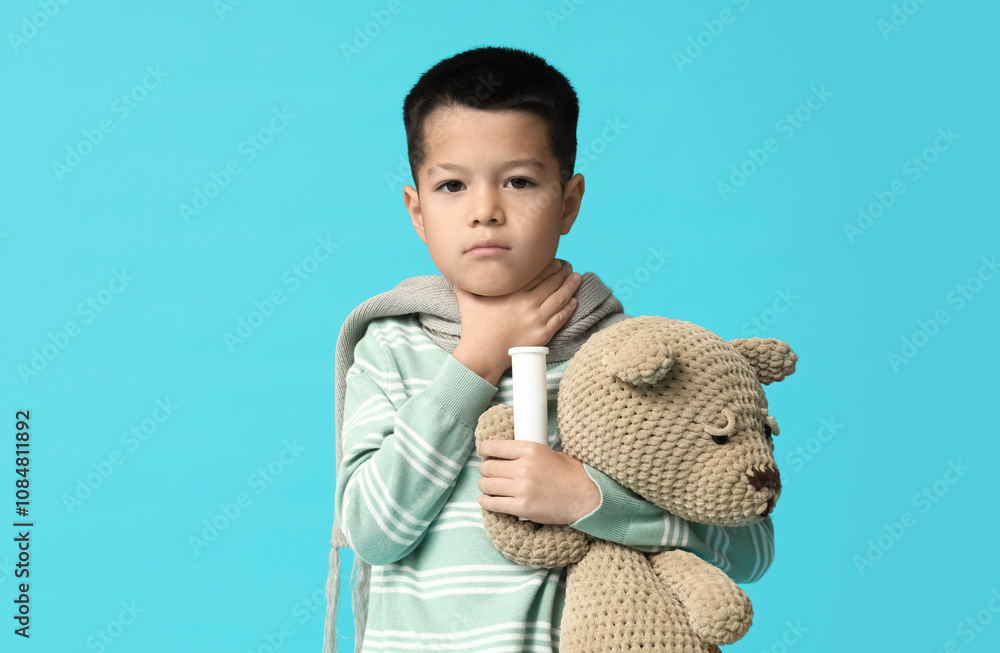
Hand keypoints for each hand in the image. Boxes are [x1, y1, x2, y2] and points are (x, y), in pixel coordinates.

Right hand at [452, 259, 581, 384]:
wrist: (482, 355)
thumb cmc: (475, 328)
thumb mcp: (467, 300)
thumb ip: (464, 283)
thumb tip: (455, 270)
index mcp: (512, 292)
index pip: (536, 273)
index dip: (548, 264)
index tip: (555, 260)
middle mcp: (527, 303)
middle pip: (551, 283)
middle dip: (562, 273)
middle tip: (568, 267)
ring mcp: (537, 319)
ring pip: (560, 298)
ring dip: (570, 287)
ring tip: (576, 278)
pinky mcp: (543, 334)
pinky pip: (561, 318)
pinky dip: (569, 308)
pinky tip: (574, 301)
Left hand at [477, 439, 600, 523]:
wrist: (586, 495)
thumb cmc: (569, 473)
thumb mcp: (547, 452)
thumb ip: (524, 453)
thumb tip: (501, 455)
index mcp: (529, 449)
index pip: (494, 447)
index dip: (484, 449)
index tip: (483, 452)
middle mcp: (523, 467)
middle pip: (487, 467)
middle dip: (485, 470)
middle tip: (489, 473)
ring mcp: (522, 488)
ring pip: (487, 485)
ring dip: (485, 486)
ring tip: (490, 487)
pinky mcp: (522, 507)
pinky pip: (493, 503)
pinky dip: (486, 502)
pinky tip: (487, 500)